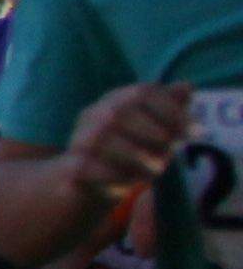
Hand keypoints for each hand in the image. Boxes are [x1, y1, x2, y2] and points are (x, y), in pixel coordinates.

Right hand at [73, 80, 196, 196]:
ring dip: (138, 156)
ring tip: (157, 169)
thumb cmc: (134, 150)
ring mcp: (80, 139)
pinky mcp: (74, 166)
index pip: (143, 93)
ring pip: (104, 140)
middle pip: (120, 113)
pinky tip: (132, 181)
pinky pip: (93, 167)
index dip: (172, 110)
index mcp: (117, 99)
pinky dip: (118, 175)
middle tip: (173, 150)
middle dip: (154, 132)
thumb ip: (172, 108)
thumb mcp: (158, 129)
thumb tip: (186, 87)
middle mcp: (94, 114)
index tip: (196, 131)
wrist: (93, 182)